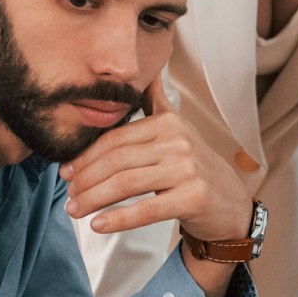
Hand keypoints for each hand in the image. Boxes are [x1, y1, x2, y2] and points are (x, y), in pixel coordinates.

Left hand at [61, 78, 253, 245]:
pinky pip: (146, 209)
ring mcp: (188, 170)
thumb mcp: (179, 129)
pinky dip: (117, 219)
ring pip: (126, 183)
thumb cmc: (196, 167)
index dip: (86, 157)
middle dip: (85, 179)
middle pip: (117, 161)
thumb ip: (156, 103)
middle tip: (68, 196)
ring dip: (94, 199)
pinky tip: (97, 225)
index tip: (66, 172)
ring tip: (75, 210)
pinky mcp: (193, 198)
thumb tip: (146, 71)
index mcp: (169, 123)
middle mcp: (179, 142)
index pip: (115, 139)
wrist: (231, 203)